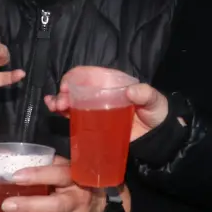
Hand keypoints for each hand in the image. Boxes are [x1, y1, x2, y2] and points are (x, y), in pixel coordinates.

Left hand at [0, 157, 116, 211]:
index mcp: (77, 179)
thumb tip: (16, 162)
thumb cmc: (76, 181)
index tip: (16, 177)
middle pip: (55, 205)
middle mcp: (79, 201)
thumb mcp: (67, 167)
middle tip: (7, 205)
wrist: (100, 202)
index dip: (38, 176)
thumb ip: (48, 164)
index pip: (59, 175)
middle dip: (30, 206)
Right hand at [43, 66, 170, 141]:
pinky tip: (54, 110)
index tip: (67, 85)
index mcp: (112, 83)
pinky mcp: (93, 124)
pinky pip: (75, 116)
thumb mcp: (154, 101)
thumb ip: (145, 94)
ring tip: (54, 106)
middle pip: (77, 88)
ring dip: (59, 101)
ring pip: (72, 101)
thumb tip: (130, 92)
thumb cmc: (156, 113)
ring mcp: (95, 109)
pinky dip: (62, 112)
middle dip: (64, 92)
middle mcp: (100, 93)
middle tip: (60, 102)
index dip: (76, 76)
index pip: (90, 74)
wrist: (156, 137)